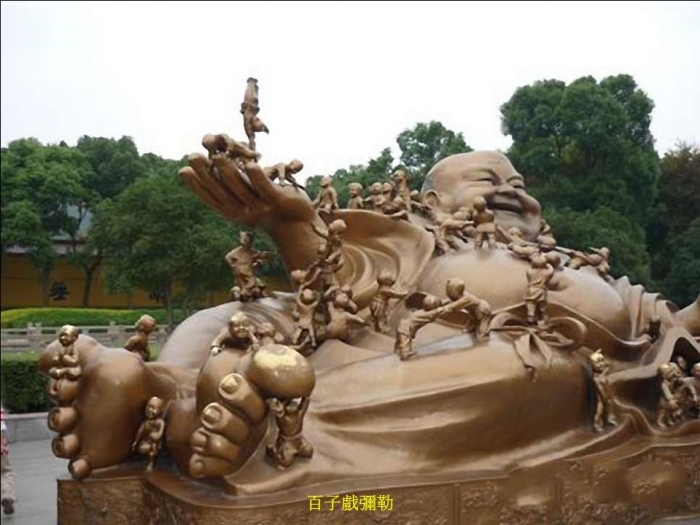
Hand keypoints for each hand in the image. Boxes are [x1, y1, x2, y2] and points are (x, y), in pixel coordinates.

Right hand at [179, 153, 315, 228]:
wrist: (297, 224)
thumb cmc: (268, 207)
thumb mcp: (246, 199)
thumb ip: (230, 188)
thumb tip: (210, 170)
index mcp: (232, 212)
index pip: (210, 198)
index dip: (196, 186)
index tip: (183, 170)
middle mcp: (243, 212)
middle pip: (221, 191)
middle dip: (206, 174)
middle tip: (193, 156)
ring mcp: (260, 207)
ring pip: (241, 188)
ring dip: (229, 171)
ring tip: (218, 156)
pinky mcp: (277, 201)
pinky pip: (264, 187)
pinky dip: (257, 176)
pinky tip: (251, 164)